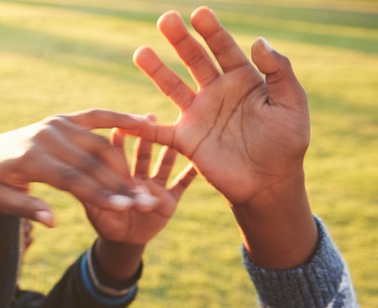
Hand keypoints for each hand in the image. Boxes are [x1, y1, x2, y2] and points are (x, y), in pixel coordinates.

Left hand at [0, 110, 160, 225]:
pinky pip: (97, 116)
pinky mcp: (63, 118)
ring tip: (142, 187)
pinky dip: (121, 119)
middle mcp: (46, 136)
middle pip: (91, 164)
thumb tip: (53, 222)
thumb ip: (28, 209)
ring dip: (123, 165)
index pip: (72, 180)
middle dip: (119, 185)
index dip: (100, 195)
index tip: (126, 209)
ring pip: (99, 144)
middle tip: (145, 202)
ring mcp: (56, 124)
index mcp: (30, 158)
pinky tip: (146, 124)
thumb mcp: (2, 201)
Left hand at [85, 130, 195, 246]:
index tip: (118, 128)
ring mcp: (156, 187)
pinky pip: (182, 185)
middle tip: (150, 118)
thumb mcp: (94, 211)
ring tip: (177, 134)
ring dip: (169, 151)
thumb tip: (76, 184)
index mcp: (119, 177)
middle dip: (146, 138)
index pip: (117, 156)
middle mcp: (139, 177)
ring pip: (163, 164)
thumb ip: (89, 196)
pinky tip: (199, 162)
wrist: (124, 241)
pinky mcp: (170, 200)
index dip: (118, 143)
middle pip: (142, 154)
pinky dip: (191, 174)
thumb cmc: (105, 223)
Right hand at [132, 7, 308, 212]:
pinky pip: (158, 132)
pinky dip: (141, 126)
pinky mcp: (186, 140)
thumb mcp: (292, 104)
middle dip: (180, 40)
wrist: (270, 183)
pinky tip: (123, 119)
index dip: (212, 31)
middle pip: (195, 60)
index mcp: (243, 80)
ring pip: (173, 87)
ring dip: (157, 70)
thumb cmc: (286, 143)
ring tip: (141, 52)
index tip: (199, 13)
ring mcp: (199, 115)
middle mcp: (217, 93)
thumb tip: (258, 41)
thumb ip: (280, 71)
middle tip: (166, 19)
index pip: (224, 49)